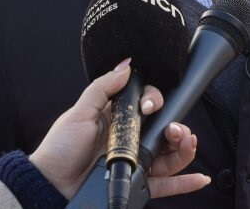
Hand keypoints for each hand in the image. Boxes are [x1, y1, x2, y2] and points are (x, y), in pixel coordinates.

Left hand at [28, 58, 210, 199]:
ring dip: (185, 148)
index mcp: (120, 119)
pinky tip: (199, 177)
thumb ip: (103, 87)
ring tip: (187, 143)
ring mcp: (136, 162)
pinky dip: (185, 182)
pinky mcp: (137, 184)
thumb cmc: (60, 148)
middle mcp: (132, 140)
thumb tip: (126, 64)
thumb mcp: (80, 112)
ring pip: (171, 156)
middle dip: (178, 127)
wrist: (50, 184)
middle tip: (175, 129)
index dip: (155, 102)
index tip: (148, 107)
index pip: (149, 105)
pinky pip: (165, 184)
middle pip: (166, 130)